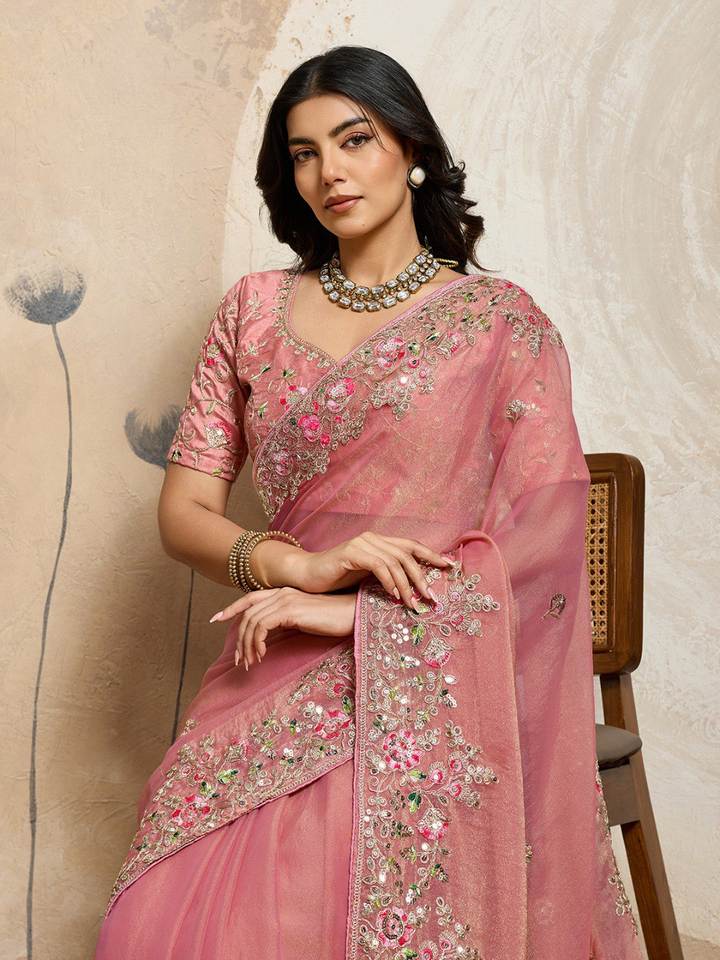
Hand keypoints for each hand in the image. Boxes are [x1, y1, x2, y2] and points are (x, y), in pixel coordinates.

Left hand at [209, 587, 356, 670]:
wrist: (353, 614)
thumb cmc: (333, 619)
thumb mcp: (304, 619)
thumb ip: (285, 619)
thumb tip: (269, 633)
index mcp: (283, 592)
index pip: (249, 598)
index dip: (231, 608)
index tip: (216, 619)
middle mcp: (281, 592)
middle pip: (247, 613)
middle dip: (239, 638)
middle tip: (240, 660)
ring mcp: (285, 599)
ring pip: (251, 621)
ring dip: (247, 645)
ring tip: (252, 663)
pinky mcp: (290, 610)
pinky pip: (261, 626)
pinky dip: (257, 642)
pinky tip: (262, 654)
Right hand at [291, 533, 452, 610]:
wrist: (306, 575)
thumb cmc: (336, 578)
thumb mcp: (367, 577)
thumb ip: (387, 576)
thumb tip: (412, 589)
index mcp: (379, 541)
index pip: (411, 545)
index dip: (432, 555)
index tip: (450, 567)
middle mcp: (372, 538)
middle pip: (407, 554)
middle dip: (422, 576)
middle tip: (430, 597)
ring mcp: (361, 544)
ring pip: (394, 561)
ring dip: (407, 584)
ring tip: (413, 603)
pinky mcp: (350, 553)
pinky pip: (377, 566)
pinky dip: (388, 581)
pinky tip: (393, 595)